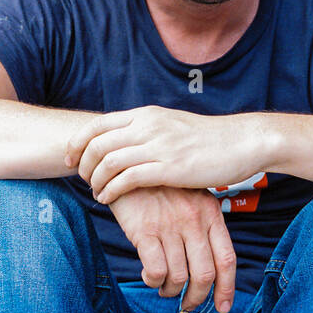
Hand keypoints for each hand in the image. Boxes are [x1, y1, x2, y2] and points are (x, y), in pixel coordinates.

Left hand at [65, 105, 264, 203]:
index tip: (71, 158)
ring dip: (95, 180)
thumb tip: (122, 140)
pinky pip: (127, 179)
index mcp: (146, 113)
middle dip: (82, 164)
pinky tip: (109, 199)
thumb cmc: (206, 139)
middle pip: (97, 143)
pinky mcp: (169, 168)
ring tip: (96, 192)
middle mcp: (148, 125)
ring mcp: (158, 146)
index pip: (97, 124)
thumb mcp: (170, 124)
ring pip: (108, 162)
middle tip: (82, 179)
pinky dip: (111, 190)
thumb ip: (146, 129)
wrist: (240, 142)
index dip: (77, 142)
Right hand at [108, 185, 236, 312]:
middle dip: (196, 298)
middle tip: (186, 305)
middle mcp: (194, 220)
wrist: (127, 164)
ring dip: (171, 291)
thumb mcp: (191, 197)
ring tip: (164, 288)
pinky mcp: (145, 230)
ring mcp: (169, 225)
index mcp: (210, 213)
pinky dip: (153, 280)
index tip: (223, 307)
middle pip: (204, 275)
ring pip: (178, 277)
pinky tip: (149, 275)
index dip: (227, 288)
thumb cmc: (161, 186)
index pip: (227, 259)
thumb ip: (203, 225)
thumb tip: (210, 266)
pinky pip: (156, 271)